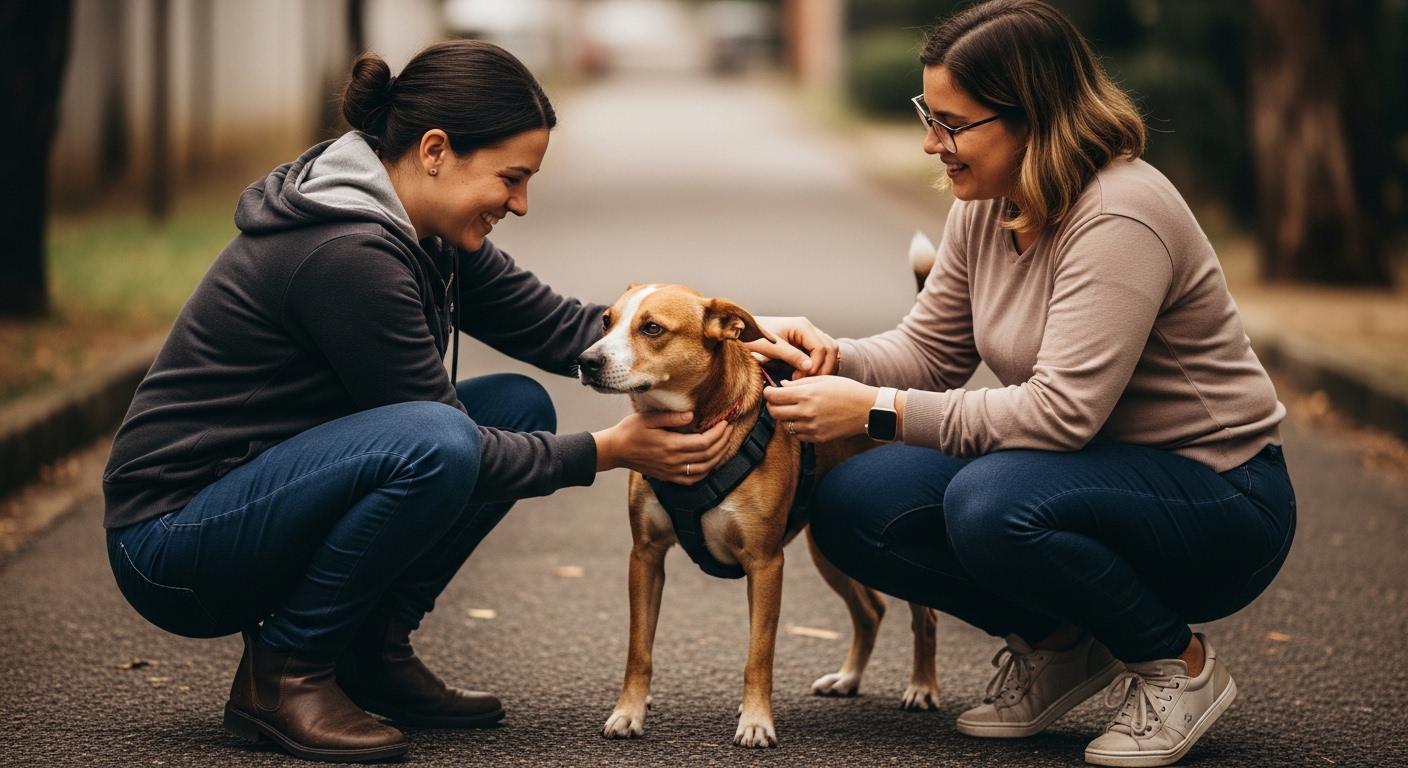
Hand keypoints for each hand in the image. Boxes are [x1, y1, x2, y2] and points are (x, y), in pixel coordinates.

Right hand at [593, 411, 733, 484]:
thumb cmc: (630, 431)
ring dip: (719, 457)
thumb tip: (692, 415)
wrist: (615, 450)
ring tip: (725, 444)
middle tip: (729, 430)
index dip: (718, 433)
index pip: (704, 442)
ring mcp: (672, 471)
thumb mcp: (649, 418)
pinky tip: (711, 463)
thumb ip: (671, 417)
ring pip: (704, 469)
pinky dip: (706, 472)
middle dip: (723, 442)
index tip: (725, 423)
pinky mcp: (669, 477)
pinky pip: (693, 479)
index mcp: (671, 445)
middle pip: (708, 455)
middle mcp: (674, 461)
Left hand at [746, 316, 838, 378]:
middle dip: (823, 367)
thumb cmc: (753, 336)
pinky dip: (818, 367)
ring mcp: (808, 336)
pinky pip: (820, 355)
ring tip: (808, 382)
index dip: (817, 365)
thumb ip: (791, 356)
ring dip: (822, 367)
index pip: (821, 347)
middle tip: (809, 383)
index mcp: (802, 326)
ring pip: (828, 352)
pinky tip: (807, 378)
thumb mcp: (771, 347)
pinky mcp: (804, 344)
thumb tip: (810, 368)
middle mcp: (808, 329)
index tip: (804, 379)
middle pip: (830, 348)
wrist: (742, 330)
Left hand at [762, 375, 875, 442]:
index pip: (774, 396)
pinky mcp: (818, 438)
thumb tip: (781, 386)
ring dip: (785, 417)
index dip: (768, 393)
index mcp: (806, 394)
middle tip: (776, 401)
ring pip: (785, 425)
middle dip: (772, 406)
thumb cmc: (847, 390)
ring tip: (793, 410)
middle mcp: (806, 412)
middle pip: (774, 412)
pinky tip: (804, 419)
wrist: (867, 409)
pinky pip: (798, 435)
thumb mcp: (823, 380)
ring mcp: (811, 427)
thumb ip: (799, 383)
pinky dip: (797, 427)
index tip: (769, 391)